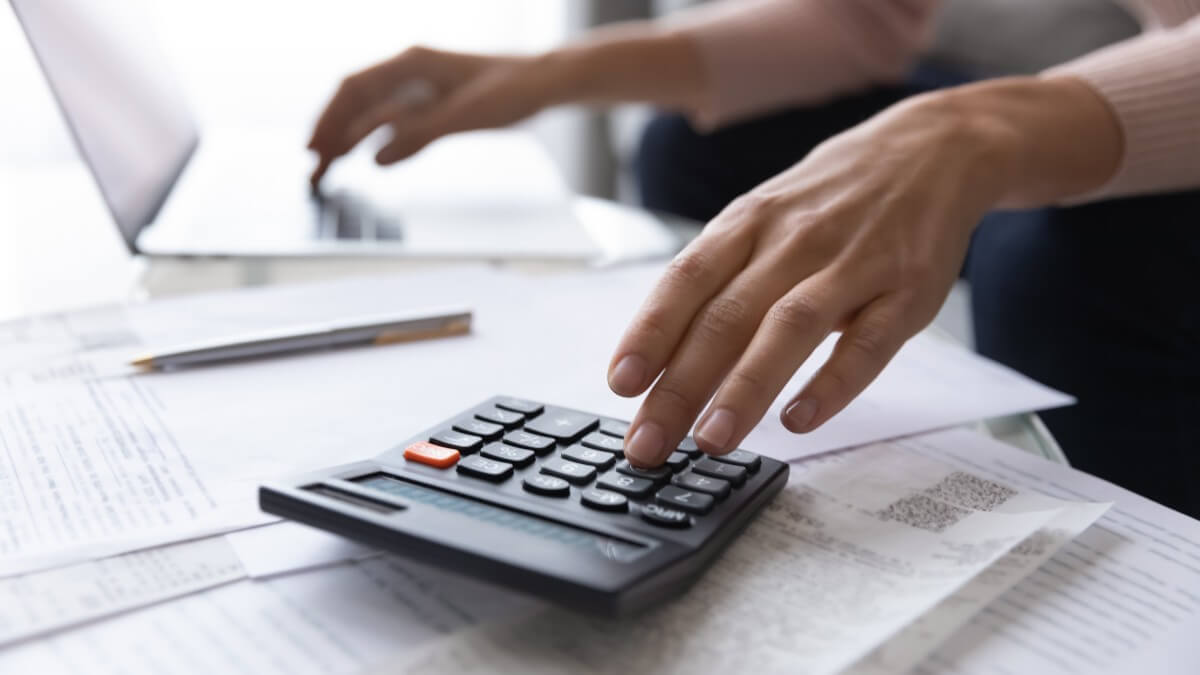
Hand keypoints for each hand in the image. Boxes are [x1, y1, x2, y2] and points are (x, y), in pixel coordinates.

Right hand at [307, 47, 549, 186]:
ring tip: (328, 167)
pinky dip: (376, 138)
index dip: (329, 119)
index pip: (355, 88)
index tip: (313, 148)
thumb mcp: (465, 115)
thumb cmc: (513, 89)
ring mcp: (422, 86)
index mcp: (412, 63)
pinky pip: (394, 120)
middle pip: (357, 100)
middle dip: (332, 132)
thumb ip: (418, 134)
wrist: (548, 82)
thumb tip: (376, 157)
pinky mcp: (436, 102)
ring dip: (349, 138)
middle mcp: (411, 70)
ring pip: (373, 111)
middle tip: (313, 168)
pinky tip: (365, 157)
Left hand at [609, 77, 1121, 466]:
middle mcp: (795, 240)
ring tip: (710, 440)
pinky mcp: (908, 291)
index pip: (686, 279)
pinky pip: (869, 342)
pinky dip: (833, 382)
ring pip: (789, 327)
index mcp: (750, 222)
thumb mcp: (767, 215)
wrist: (936, 147)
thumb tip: (660, 354)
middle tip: (647, 445)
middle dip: (679, 387)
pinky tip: (800, 419)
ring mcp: (854, 264)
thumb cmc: (833, 197)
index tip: (619, 385)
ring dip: (745, 387)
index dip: (649, 333)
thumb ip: (722, 276)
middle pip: (726, 317)